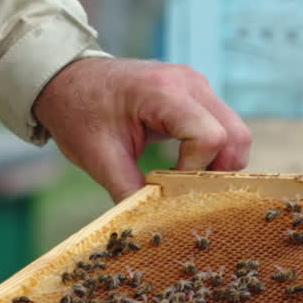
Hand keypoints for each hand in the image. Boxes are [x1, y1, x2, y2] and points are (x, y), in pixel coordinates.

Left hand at [33, 57, 251, 202]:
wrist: (67, 79)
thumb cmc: (78, 112)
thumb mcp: (99, 158)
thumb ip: (130, 191)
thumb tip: (156, 223)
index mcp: (163, 91)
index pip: (210, 138)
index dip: (196, 170)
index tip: (167, 184)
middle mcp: (190, 82)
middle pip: (235, 136)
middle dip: (218, 171)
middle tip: (187, 190)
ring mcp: (197, 85)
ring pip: (236, 133)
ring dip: (217, 163)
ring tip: (183, 179)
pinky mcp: (197, 93)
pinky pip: (222, 126)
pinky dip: (211, 153)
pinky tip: (183, 166)